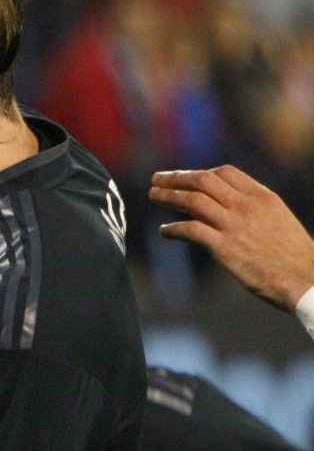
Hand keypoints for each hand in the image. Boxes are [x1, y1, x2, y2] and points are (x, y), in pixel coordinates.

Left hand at [153, 165, 313, 310]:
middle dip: (177, 177)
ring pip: (193, 200)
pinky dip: (173, 228)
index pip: (225, 172)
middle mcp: (247, 206)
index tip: (185, 177)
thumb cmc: (293, 255)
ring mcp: (235, 225)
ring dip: (168, 196)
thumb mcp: (278, 219)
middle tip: (157, 179)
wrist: (306, 278)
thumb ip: (253, 209)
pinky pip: (190, 230)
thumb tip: (228, 207)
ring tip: (152, 195)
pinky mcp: (224, 248)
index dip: (200, 172)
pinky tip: (164, 231)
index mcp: (263, 197)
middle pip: (204, 180)